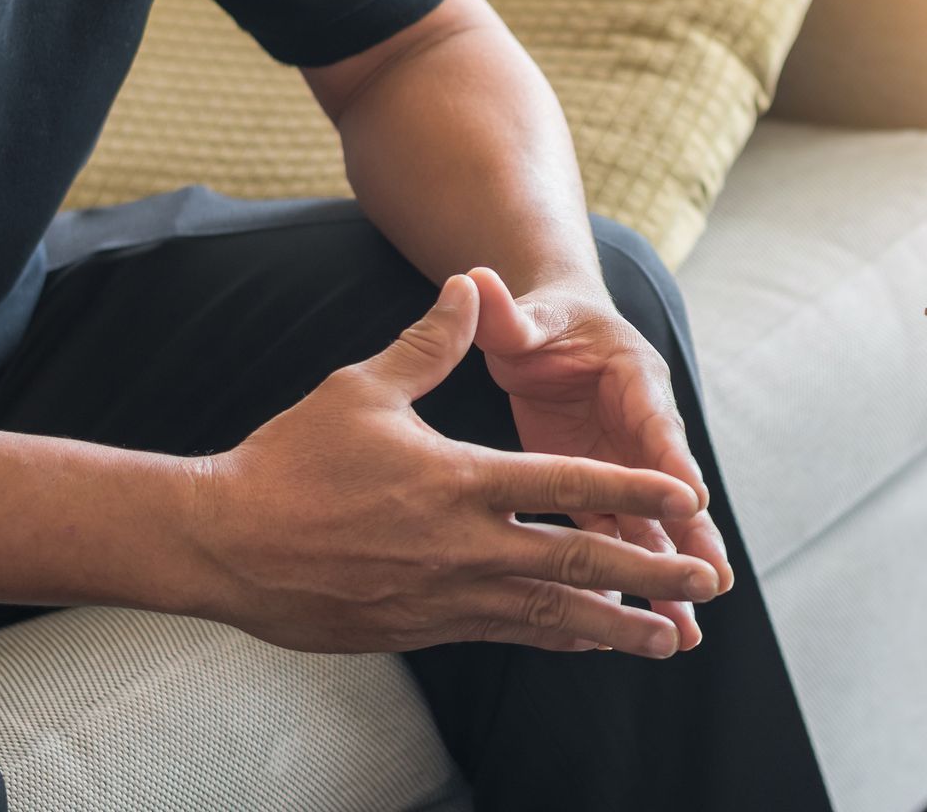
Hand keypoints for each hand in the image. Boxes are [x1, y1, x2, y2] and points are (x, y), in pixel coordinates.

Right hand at [187, 275, 718, 655]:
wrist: (222, 543)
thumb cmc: (290, 461)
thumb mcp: (364, 388)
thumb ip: (431, 342)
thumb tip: (468, 285)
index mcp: (463, 482)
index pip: (571, 486)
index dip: (637, 492)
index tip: (690, 501)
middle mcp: (467, 545)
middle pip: (580, 561)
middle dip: (651, 573)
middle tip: (705, 582)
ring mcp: (447, 594)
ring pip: (553, 614)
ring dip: (618, 627)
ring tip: (670, 639)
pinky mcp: (424, 626)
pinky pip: (510, 634)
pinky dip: (559, 638)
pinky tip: (590, 642)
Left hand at [469, 267, 730, 651]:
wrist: (548, 330)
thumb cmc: (541, 319)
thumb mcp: (528, 316)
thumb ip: (508, 312)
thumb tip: (477, 281)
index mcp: (633, 378)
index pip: (656, 422)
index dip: (672, 460)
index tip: (691, 499)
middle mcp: (641, 427)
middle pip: (671, 488)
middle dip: (692, 537)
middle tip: (713, 583)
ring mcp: (623, 464)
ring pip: (653, 526)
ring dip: (669, 574)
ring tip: (688, 630)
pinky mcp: (599, 490)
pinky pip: (621, 538)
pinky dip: (633, 579)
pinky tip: (643, 624)